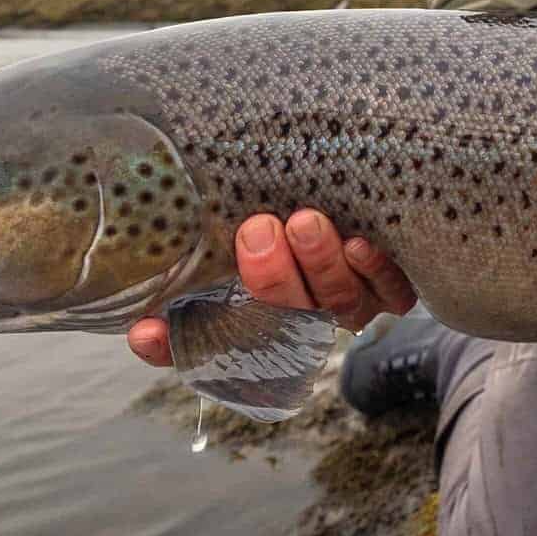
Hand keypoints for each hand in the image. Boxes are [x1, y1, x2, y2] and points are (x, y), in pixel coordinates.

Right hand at [126, 209, 418, 367]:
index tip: (146, 331)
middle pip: (281, 320)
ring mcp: (349, 305)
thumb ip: (205, 234)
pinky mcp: (395, 290)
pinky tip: (361, 242)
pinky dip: (375, 270)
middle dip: (267, 279)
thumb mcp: (245, 211)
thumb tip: (142, 282)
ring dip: (320, 265)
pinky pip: (390, 293)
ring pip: (336, 303)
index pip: (203, 343)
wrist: (380, 189)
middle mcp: (300, 315)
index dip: (173, 346)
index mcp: (254, 308)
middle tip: (256, 232)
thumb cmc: (293, 200)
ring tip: (306, 222)